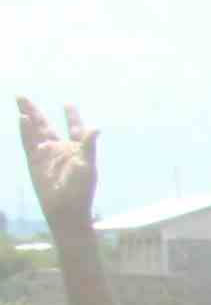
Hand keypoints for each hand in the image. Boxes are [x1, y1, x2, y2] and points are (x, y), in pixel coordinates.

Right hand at [16, 100, 98, 231]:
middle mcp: (60, 149)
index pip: (74, 128)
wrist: (66, 208)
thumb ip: (89, 145)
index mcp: (77, 149)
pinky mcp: (35, 160)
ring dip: (28, 115)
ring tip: (20, 100)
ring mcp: (46, 154)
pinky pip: (28, 142)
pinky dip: (26, 130)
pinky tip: (22, 118)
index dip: (72, 116)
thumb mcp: (87, 165)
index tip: (67, 104)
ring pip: (35, 130)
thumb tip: (97, 127)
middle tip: (23, 96)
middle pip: (46, 124)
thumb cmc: (81, 189)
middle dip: (35, 110)